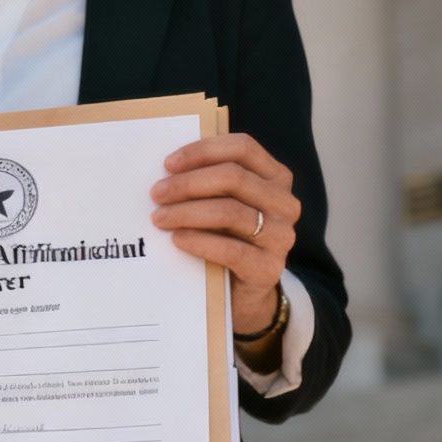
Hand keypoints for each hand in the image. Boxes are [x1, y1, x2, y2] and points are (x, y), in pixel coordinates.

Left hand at [151, 134, 299, 334]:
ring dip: (187, 212)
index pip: (243, 148)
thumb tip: (167, 169)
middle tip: (156, 194)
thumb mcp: (223, 204)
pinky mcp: (268, 268)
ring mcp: (280, 236)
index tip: (168, 164)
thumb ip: (209, 184)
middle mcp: (284, 203)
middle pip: (234, 178)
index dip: (204, 151)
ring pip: (230, 212)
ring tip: (159, 218)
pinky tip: (177, 239)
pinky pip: (230, 249)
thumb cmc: (227, 239)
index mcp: (276, 178)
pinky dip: (199, 241)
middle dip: (188, 183)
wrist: (244, 294)